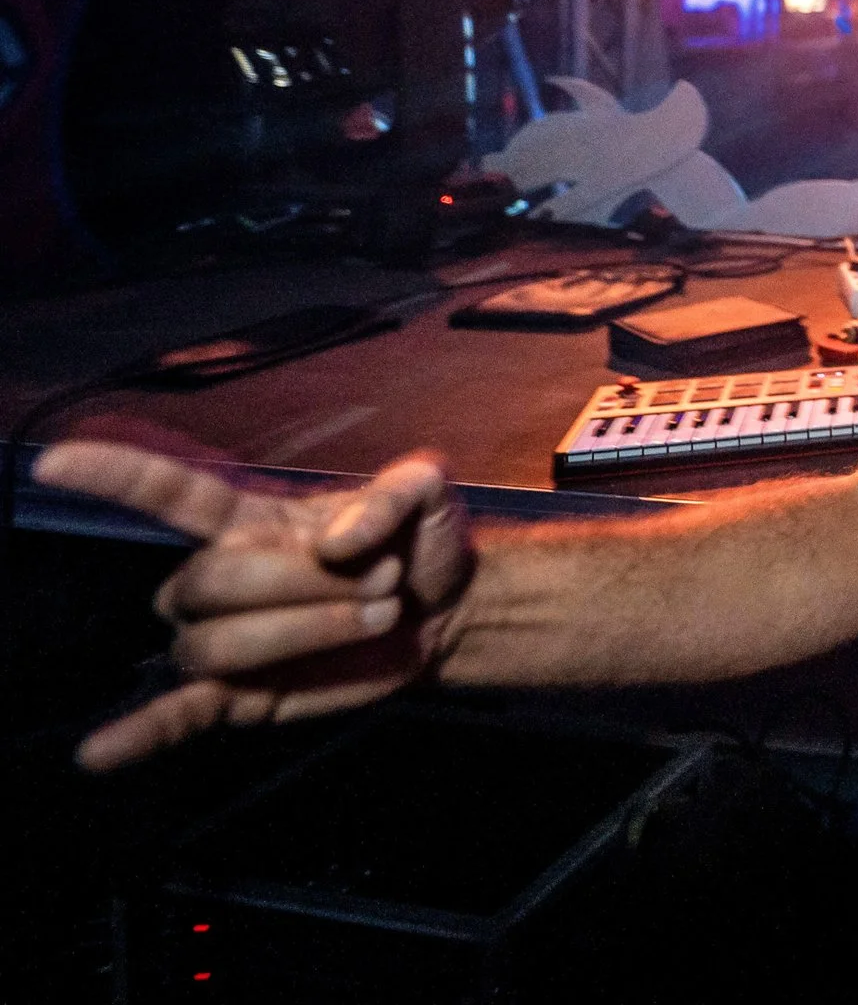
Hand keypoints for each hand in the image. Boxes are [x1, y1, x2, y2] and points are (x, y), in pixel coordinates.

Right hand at [30, 443, 474, 768]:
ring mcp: (223, 637)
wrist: (445, 611)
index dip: (113, 474)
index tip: (53, 463)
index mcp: (248, 518)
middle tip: (384, 582)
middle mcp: (219, 576)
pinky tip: (98, 753)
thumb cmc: (418, 542)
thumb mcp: (427, 493)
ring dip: (300, 633)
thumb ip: (396, 492)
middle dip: (302, 586)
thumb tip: (336, 541)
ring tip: (374, 617)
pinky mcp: (238, 694)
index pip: (167, 492)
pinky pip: (173, 716)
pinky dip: (136, 735)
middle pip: (211, 581)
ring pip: (215, 643)